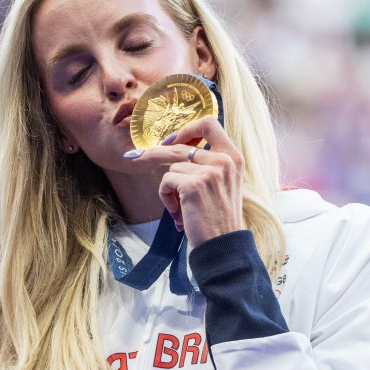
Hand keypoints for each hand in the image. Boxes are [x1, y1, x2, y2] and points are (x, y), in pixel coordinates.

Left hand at [125, 115, 244, 246]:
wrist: (223, 246)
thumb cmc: (218, 219)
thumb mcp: (223, 184)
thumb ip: (208, 164)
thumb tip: (174, 147)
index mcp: (233, 157)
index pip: (210, 123)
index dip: (187, 129)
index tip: (173, 140)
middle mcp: (224, 160)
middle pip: (180, 146)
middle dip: (155, 153)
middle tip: (135, 157)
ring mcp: (210, 172)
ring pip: (171, 168)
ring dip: (169, 189)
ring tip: (182, 209)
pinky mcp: (193, 185)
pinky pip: (166, 182)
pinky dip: (166, 198)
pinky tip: (179, 213)